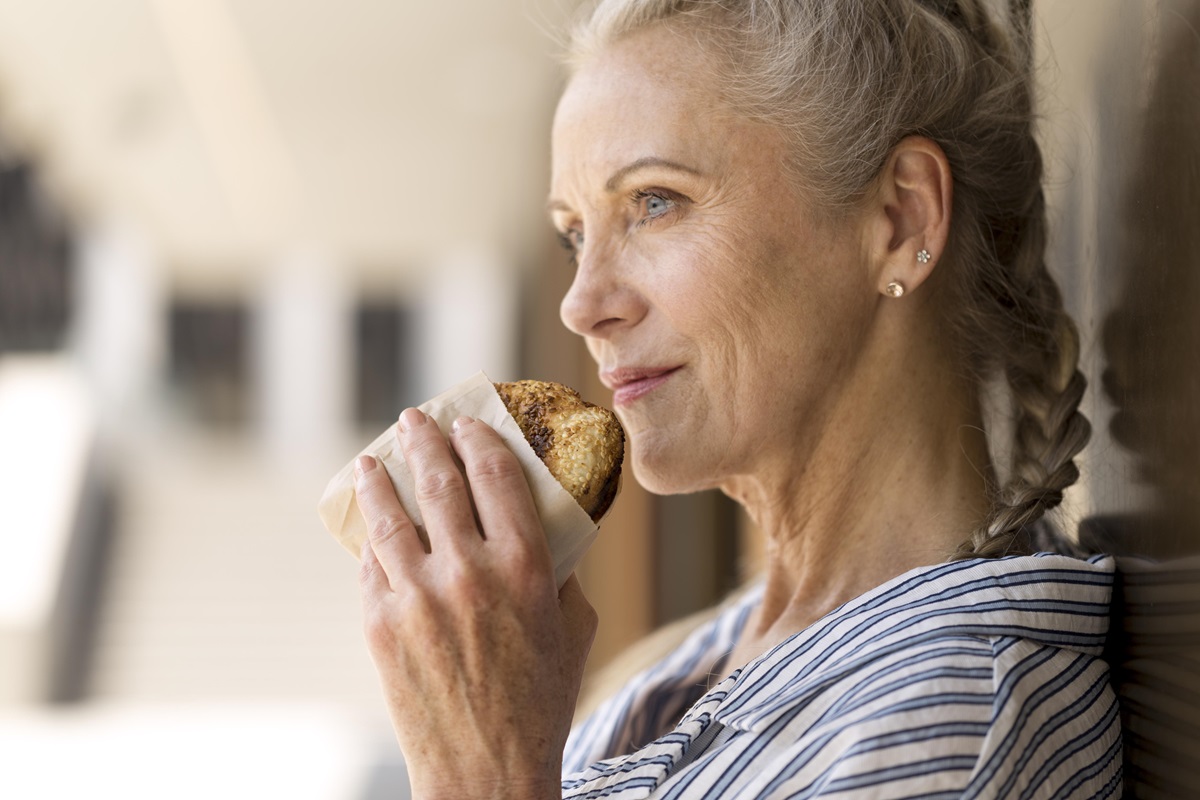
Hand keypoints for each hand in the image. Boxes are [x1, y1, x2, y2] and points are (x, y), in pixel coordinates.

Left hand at [354, 408, 596, 799]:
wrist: (486, 770)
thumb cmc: (541, 701)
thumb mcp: (572, 630)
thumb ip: (559, 574)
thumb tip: (543, 532)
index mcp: (523, 565)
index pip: (495, 476)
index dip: (480, 439)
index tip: (468, 424)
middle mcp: (468, 571)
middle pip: (438, 482)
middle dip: (424, 441)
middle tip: (414, 420)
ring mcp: (417, 597)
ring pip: (390, 518)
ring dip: (379, 480)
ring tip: (371, 461)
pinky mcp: (381, 626)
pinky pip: (372, 569)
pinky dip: (373, 545)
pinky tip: (372, 534)